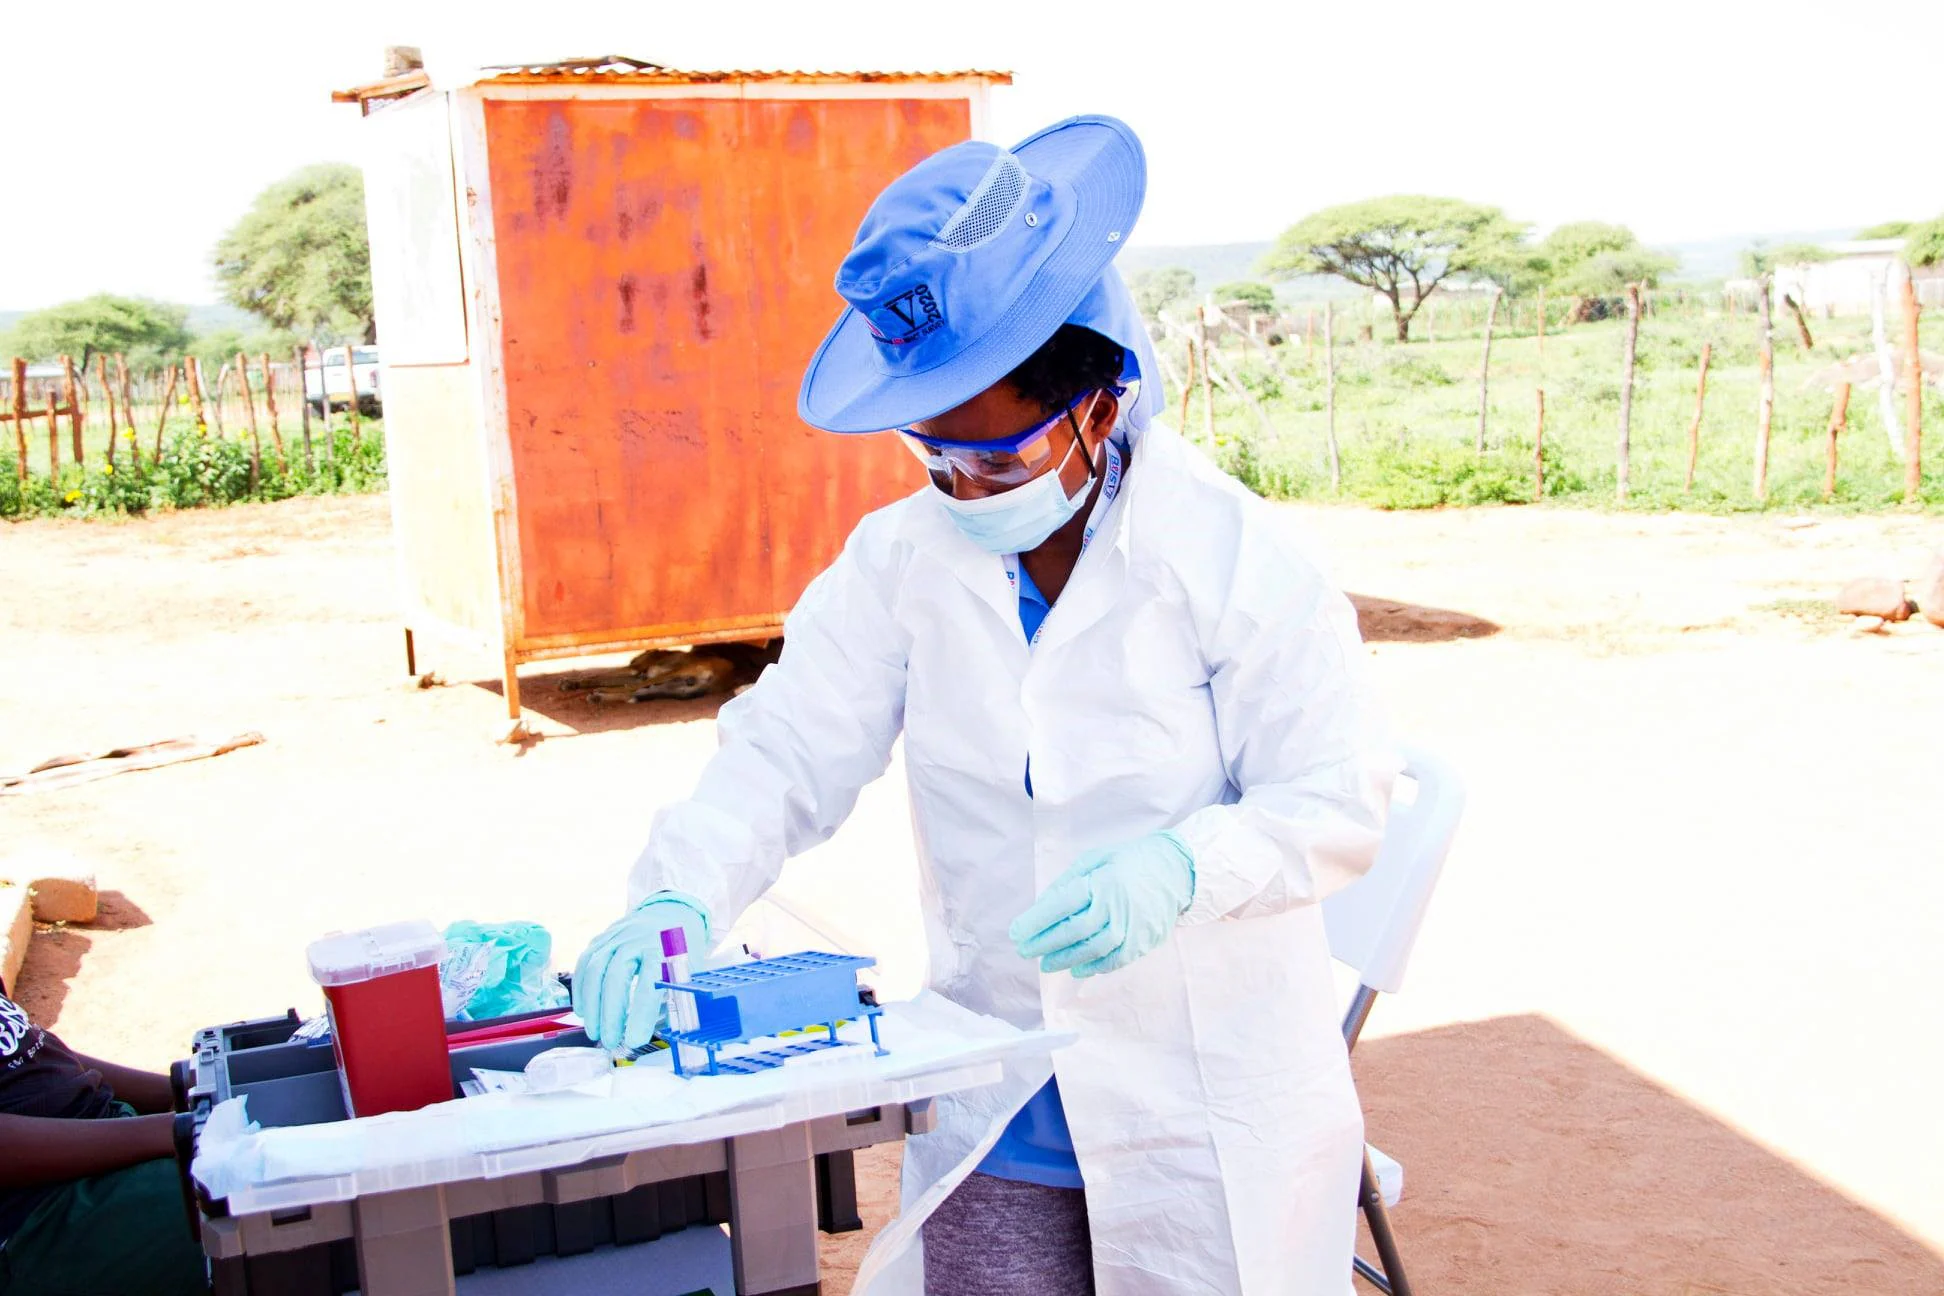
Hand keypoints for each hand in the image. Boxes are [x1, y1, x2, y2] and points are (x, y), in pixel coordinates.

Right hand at [572, 893, 709, 1051]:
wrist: (671, 912)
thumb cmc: (682, 949)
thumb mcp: (689, 971)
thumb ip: (675, 998)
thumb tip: (658, 1033)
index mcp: (665, 948)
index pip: (650, 983)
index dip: (641, 1014)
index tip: (636, 1040)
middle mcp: (637, 939)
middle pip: (615, 976)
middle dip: (610, 1014)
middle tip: (610, 1041)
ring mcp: (616, 936)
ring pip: (595, 969)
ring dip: (591, 1005)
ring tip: (594, 1031)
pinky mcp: (601, 937)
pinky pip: (584, 962)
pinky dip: (581, 989)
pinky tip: (583, 1011)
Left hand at [1008, 831, 1194, 978]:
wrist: (1177, 871)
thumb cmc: (1130, 862)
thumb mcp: (1097, 858)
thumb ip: (1068, 881)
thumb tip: (1042, 905)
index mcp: (1102, 881)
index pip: (1062, 905)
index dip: (1036, 921)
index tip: (1016, 932)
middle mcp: (1116, 906)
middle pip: (1074, 931)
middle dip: (1044, 943)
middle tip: (1025, 950)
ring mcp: (1132, 926)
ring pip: (1092, 950)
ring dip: (1065, 959)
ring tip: (1046, 964)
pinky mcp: (1143, 942)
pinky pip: (1114, 960)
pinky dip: (1093, 967)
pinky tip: (1076, 968)